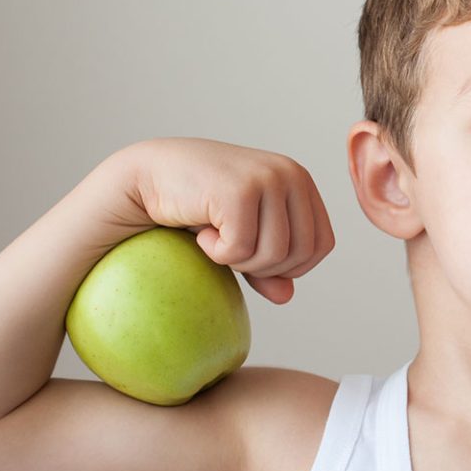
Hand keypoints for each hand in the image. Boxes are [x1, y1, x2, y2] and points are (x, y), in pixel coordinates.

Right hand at [116, 136, 335, 304]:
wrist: (148, 176)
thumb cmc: (198, 204)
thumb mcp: (242, 234)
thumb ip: (268, 265)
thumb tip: (287, 296)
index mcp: (300, 181)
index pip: (322, 244)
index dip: (292, 266)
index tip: (255, 257)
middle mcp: (290, 174)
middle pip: (301, 254)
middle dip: (265, 267)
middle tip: (231, 248)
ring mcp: (267, 179)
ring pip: (274, 255)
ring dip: (240, 261)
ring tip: (215, 238)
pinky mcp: (240, 191)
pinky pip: (241, 250)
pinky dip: (218, 254)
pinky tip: (202, 232)